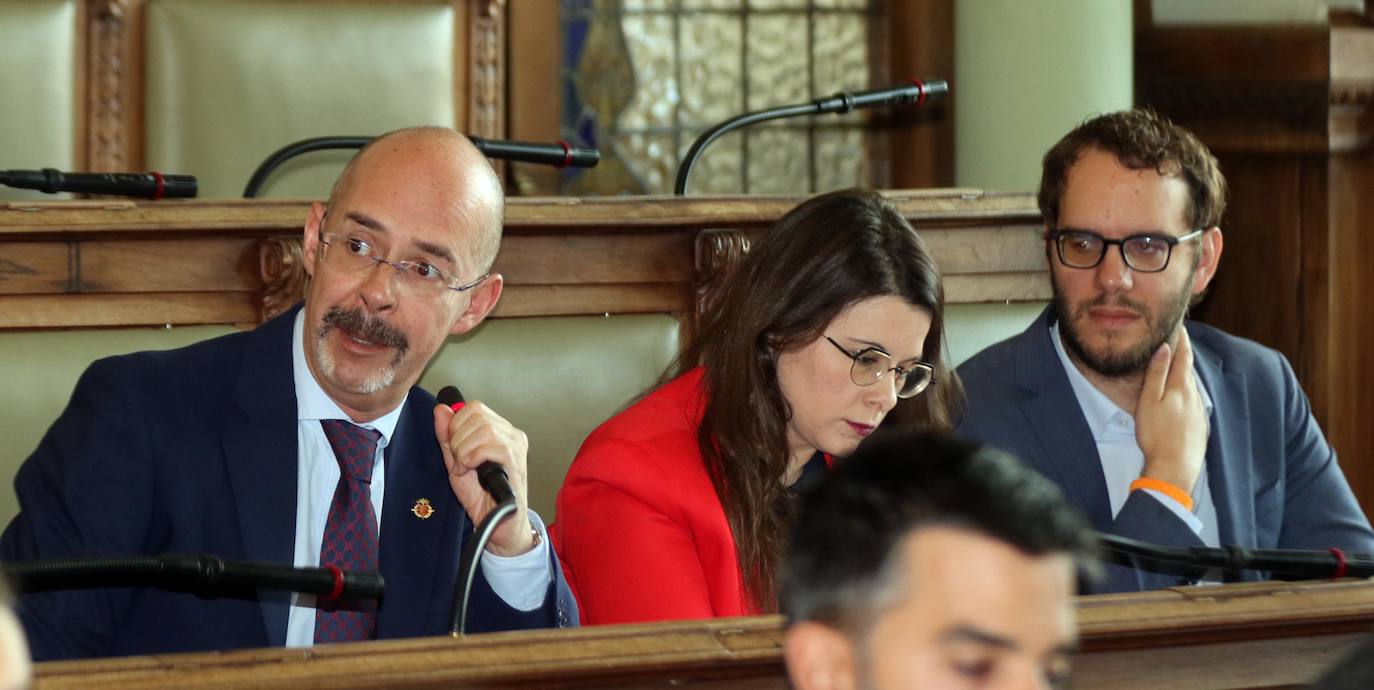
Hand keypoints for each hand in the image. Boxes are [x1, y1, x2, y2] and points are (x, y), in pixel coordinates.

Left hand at [433, 400, 534, 556]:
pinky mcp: (515, 461)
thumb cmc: (481, 496)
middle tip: (459, 461)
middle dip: (457, 439)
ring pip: (482, 429)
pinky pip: (488, 447)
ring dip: (464, 450)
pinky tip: (472, 472)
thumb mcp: (455, 462)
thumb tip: (441, 409)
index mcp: (500, 430)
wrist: (498, 525)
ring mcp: (516, 446)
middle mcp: (512, 434)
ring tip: (465, 468)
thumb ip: (447, 436)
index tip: (453, 448)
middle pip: (476, 414)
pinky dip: (471, 458)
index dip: (455, 424)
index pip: (473, 407)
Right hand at [1136, 328, 1207, 493]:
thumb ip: (1157, 374)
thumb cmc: (1156, 434)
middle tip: (1178, 340)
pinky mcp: (1199, 425)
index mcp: (1181, 387)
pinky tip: (1181, 398)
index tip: (1179, 325)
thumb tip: (1165, 348)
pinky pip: (1194, 402)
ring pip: (1192, 386)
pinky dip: (1187, 392)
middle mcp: (1194, 396)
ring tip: (1177, 366)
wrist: (1175, 466)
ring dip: (1185, 373)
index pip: (1184, 355)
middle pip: (1189, 369)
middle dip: (1184, 354)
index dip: (1182, 339)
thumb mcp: (1149, 401)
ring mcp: (1198, 411)